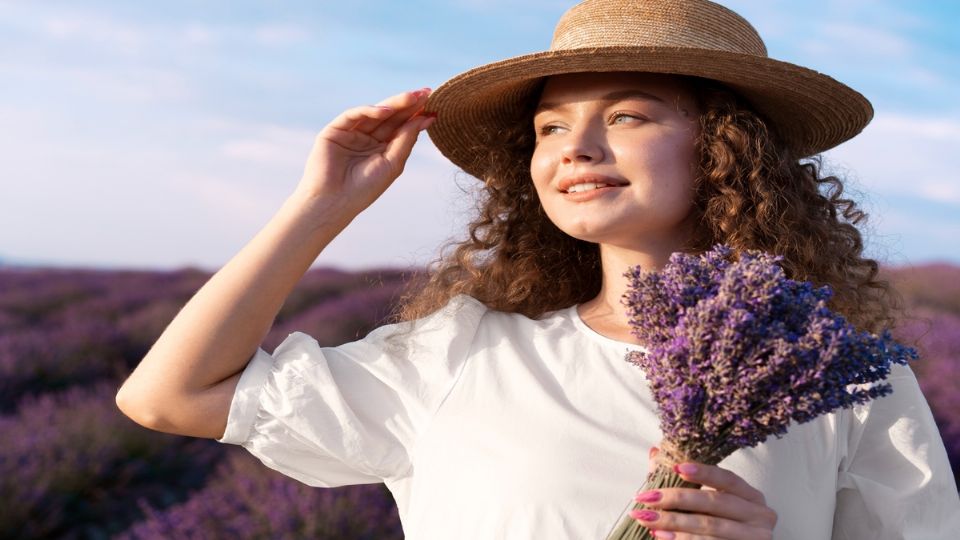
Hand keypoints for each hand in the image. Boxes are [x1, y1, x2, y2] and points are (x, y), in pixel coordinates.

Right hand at [294, 87, 434, 217]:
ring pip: (375, 112)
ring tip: (413, 97)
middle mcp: (367, 138)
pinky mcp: (335, 130)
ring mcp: (351, 132)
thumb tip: (426, 117)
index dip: (416, 116)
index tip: (433, 106)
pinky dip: (370, 110)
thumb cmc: (365, 188)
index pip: (401, 127)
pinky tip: (387, 110)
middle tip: (426, 93)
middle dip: (408, 105)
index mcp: (382, 148)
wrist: (334, 202)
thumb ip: (407, 139)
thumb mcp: (393, 163)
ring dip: (394, 104)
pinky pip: (354, 114)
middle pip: (391, 117)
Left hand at [631, 446, 777, 538]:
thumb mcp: (707, 504)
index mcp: (753, 497)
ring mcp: (756, 538)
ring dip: (674, 521)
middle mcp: (760, 516)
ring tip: (647, 518)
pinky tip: (662, 536)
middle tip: (647, 498)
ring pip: (710, 526)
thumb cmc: (718, 527)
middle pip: (715, 502)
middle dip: (677, 498)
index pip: (728, 479)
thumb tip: (655, 454)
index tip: (676, 468)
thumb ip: (684, 480)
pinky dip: (683, 539)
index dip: (703, 472)